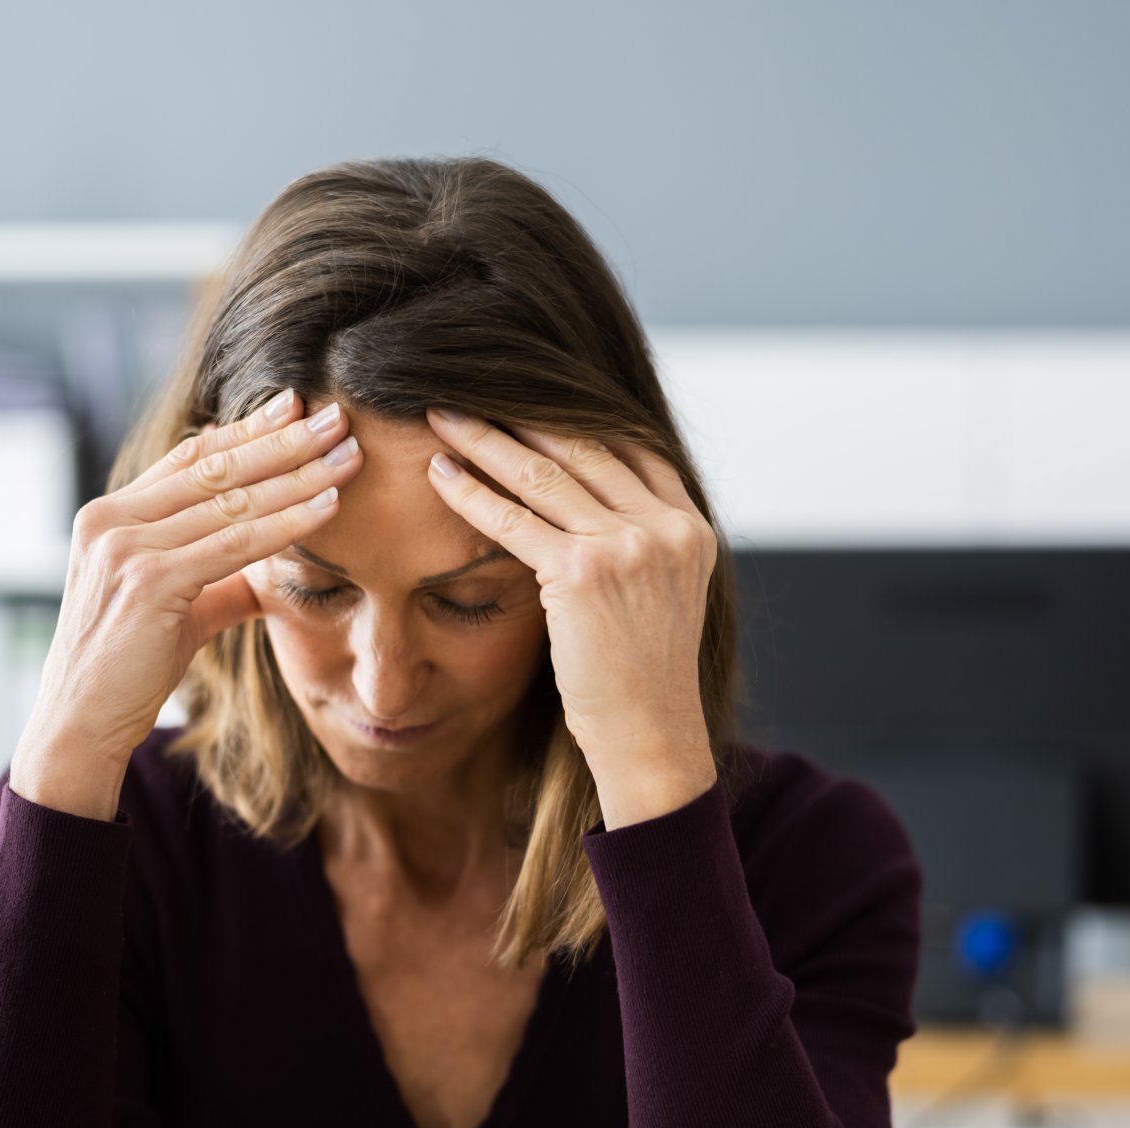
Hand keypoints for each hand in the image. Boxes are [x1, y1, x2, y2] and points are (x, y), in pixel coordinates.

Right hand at [12, 392, 362, 818]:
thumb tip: (268, 570)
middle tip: (336, 416)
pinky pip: (235, 543)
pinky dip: (287, 523)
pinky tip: (327, 505)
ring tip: (348, 455)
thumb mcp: (173, 610)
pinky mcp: (149, 582)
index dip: (245, 430)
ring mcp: (126, 549)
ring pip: (231, 501)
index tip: (293, 406)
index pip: (189, 460)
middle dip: (281, 439)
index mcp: (110, 517)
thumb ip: (216, 580)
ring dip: (297, 474)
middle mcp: (112, 522)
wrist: (79, 723)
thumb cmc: (126, 670)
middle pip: (214, 468)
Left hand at [422, 410, 717, 828]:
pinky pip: (514, 521)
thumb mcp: (660, 597)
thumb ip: (638, 543)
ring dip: (485, 440)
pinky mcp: (583, 574)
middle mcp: (666, 527)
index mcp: (691, 527)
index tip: (526, 394)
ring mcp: (628, 547)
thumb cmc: (642, 678)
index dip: (575, 416)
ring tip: (441, 416)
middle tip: (471, 388)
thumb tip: (586, 503)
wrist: (650, 737)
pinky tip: (438, 474)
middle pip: (583, 449)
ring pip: (543, 476)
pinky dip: (471, 493)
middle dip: (521, 414)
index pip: (630, 447)